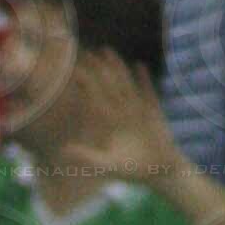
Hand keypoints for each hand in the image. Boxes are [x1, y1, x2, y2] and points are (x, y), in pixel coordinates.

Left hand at [59, 52, 180, 187]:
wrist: (160, 172)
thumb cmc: (133, 170)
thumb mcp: (108, 165)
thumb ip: (88, 157)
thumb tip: (65, 151)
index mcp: (109, 124)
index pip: (94, 100)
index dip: (85, 86)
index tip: (74, 71)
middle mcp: (121, 113)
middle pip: (107, 87)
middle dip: (98, 70)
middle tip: (87, 52)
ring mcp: (137, 110)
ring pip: (125, 85)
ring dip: (117, 69)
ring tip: (107, 52)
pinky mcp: (153, 112)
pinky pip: (148, 93)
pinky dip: (144, 81)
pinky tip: (139, 66)